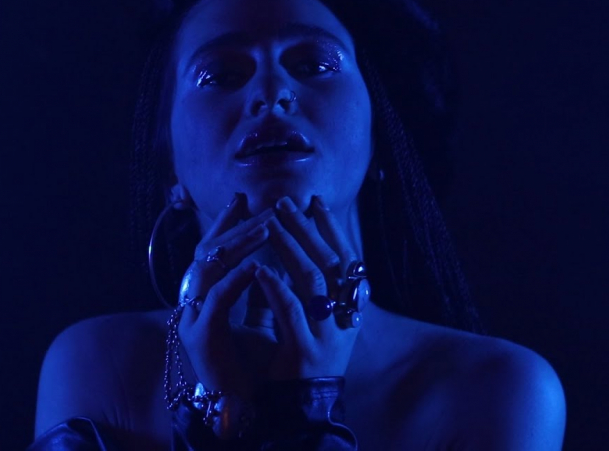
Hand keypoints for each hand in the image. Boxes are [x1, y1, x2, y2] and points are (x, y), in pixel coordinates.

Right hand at [176, 193, 273, 399]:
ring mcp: (192, 319)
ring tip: (266, 226)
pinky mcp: (201, 337)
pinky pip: (218, 300)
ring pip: (210, 269)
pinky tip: (256, 267)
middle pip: (208, 252)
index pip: (215, 252)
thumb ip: (262, 293)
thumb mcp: (259, 322)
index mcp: (206, 298)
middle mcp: (193, 304)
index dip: (228, 224)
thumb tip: (280, 262)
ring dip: (239, 246)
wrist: (242, 410)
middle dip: (235, 226)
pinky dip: (236, 281)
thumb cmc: (251, 368)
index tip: (246, 200)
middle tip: (261, 206)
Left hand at [254, 195, 362, 379]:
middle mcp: (344, 317)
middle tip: (286, 202)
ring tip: (269, 224)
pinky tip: (259, 270)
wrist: (304, 406)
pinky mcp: (304, 350)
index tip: (315, 202)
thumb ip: (301, 288)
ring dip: (288, 248)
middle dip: (306, 229)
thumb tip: (286, 248)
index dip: (332, 229)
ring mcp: (327, 334)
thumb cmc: (304, 359)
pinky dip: (274, 288)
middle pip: (329, 262)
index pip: (346, 259)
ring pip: (311, 281)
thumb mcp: (310, 319)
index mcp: (350, 307)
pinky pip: (289, 311)